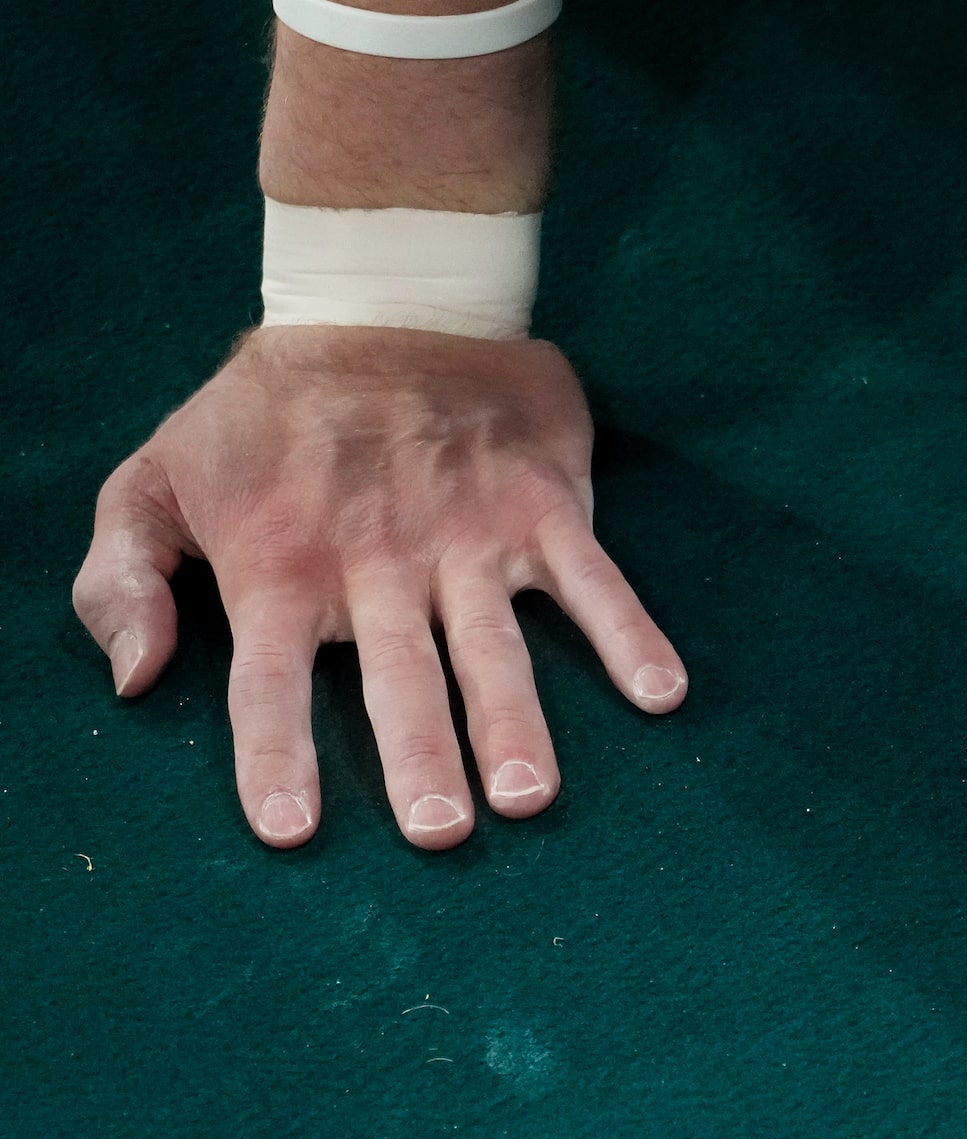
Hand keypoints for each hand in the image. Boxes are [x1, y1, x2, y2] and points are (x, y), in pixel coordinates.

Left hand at [72, 325, 686, 849]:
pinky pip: (593, 581)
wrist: (385, 294)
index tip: (289, 829)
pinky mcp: (540, 507)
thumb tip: (136, 679)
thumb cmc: (265, 410)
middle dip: (417, 756)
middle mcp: (377, 562)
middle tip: (439, 830)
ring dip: (516, 722)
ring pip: (493, 645)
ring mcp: (467, 537)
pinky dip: (630, 634)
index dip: (275, 754)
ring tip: (531, 795)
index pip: (267, 680)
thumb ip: (120, 579)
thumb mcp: (155, 476)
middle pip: (398, 678)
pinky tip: (660, 694)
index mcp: (280, 565)